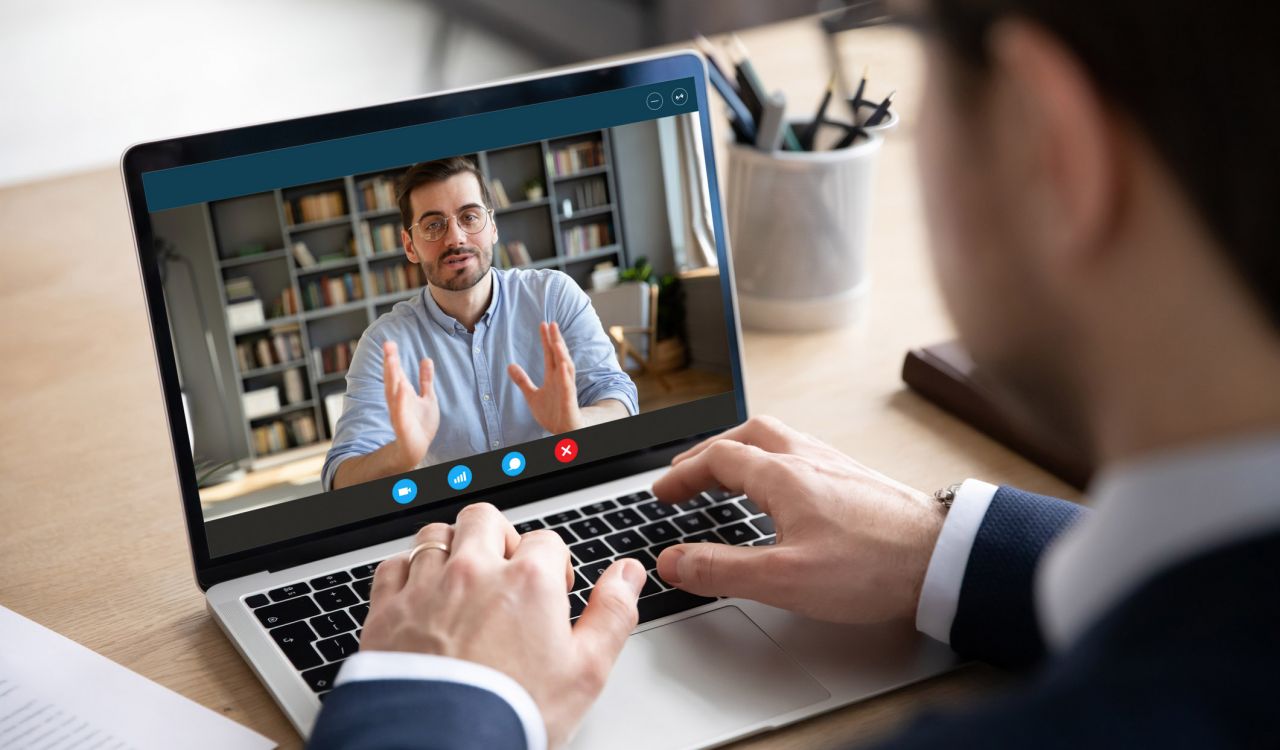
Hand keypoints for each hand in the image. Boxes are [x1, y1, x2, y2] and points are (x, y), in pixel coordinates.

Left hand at [361, 504, 646, 747]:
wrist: (442, 747)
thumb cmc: (514, 712)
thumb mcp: (587, 670)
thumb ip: (613, 613)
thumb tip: (628, 573)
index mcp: (527, 580)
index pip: (546, 541)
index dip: (554, 566)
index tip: (552, 594)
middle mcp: (473, 571)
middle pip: (485, 519)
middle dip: (499, 538)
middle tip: (505, 573)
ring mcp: (425, 587)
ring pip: (436, 535)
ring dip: (452, 549)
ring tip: (462, 581)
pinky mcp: (386, 611)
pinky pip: (393, 565)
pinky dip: (407, 572)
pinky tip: (419, 596)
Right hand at [383, 340, 438, 467]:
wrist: (417, 448)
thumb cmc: (421, 424)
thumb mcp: (428, 397)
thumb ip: (426, 380)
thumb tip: (426, 359)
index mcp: (403, 393)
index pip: (397, 372)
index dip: (393, 358)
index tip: (390, 343)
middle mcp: (398, 400)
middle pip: (392, 378)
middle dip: (390, 362)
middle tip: (388, 345)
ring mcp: (399, 412)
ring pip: (393, 392)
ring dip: (392, 377)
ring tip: (392, 361)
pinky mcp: (402, 425)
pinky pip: (400, 412)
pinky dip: (400, 400)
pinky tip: (401, 388)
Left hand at [508, 322, 583, 433]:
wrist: (564, 432)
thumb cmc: (552, 413)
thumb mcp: (532, 395)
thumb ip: (522, 380)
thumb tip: (510, 365)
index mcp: (554, 377)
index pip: (551, 354)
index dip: (547, 340)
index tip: (544, 324)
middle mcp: (562, 380)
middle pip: (560, 356)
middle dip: (556, 341)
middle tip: (552, 324)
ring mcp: (567, 390)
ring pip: (566, 369)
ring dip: (562, 354)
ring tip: (557, 341)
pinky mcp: (570, 401)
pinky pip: (568, 387)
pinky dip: (566, 377)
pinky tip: (564, 365)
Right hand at [650, 416, 945, 623]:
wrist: (943, 558)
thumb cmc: (872, 567)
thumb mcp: (783, 578)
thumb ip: (721, 569)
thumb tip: (672, 562)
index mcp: (783, 475)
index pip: (717, 458)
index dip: (682, 474)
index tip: (662, 494)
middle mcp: (808, 458)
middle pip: (746, 435)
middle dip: (709, 452)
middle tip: (688, 474)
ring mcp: (836, 465)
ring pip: (777, 438)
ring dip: (742, 450)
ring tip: (728, 473)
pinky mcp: (858, 479)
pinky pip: (802, 452)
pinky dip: (774, 460)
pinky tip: (785, 486)